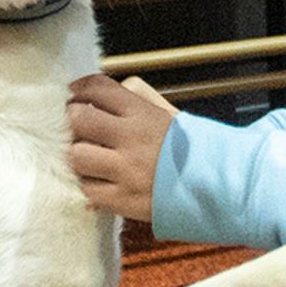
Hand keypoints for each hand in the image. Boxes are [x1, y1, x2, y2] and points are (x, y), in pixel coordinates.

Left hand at [68, 72, 177, 224]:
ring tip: (87, 158)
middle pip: (79, 119)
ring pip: (77, 156)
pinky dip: (88, 185)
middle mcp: (132, 138)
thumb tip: (100, 95)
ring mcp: (126, 170)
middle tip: (77, 128)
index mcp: (143, 113)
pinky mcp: (123, 198)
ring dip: (78, 156)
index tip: (72, 94)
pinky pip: (87, 189)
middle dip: (72, 121)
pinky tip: (98, 181)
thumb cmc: (188, 150)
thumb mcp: (167, 115)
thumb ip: (136, 100)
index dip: (78, 88)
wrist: (213, 185)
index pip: (99, 88)